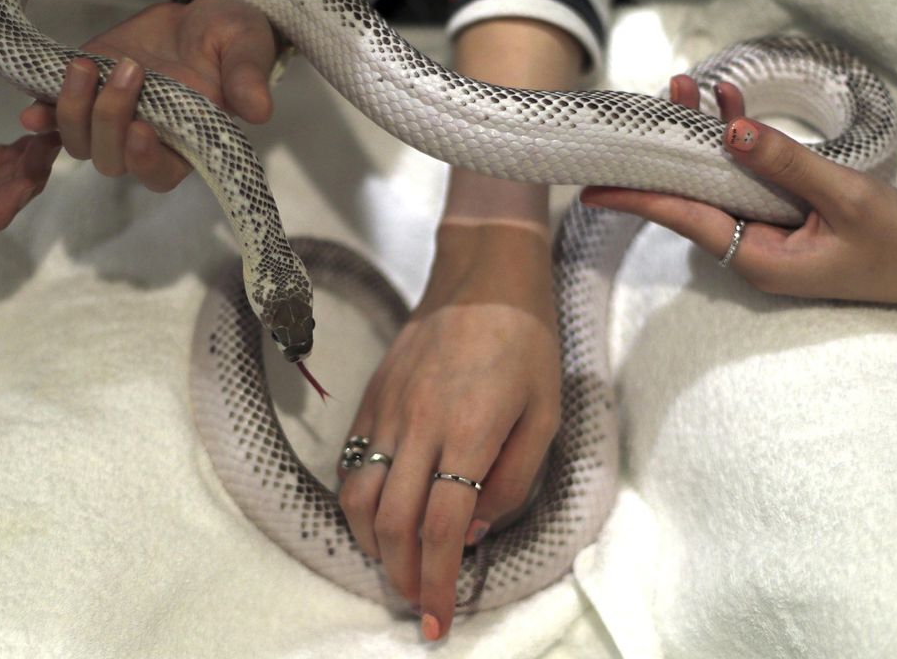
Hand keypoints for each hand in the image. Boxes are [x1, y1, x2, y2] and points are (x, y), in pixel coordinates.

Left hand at [20, 0, 278, 191]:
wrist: (197, 9)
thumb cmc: (230, 35)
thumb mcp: (246, 46)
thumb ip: (249, 77)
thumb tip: (261, 110)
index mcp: (187, 143)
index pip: (159, 173)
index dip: (145, 160)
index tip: (142, 128)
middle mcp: (144, 140)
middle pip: (111, 161)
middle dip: (110, 120)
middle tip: (131, 68)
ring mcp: (108, 119)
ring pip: (78, 143)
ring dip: (74, 111)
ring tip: (85, 66)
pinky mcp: (82, 92)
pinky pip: (51, 118)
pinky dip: (41, 116)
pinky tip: (32, 108)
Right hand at [336, 222, 560, 640]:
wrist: (483, 274)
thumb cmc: (526, 342)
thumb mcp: (545, 413)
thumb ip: (512, 480)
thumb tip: (471, 532)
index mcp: (469, 431)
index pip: (440, 529)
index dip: (437, 584)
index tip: (439, 622)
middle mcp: (419, 424)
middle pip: (391, 524)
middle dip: (402, 577)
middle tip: (419, 604)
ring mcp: (388, 408)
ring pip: (358, 497)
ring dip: (371, 546)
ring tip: (395, 567)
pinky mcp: (371, 395)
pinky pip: (351, 462)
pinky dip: (357, 503)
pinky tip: (377, 518)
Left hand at [581, 74, 896, 302]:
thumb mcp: (845, 198)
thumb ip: (786, 165)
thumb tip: (729, 133)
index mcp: (761, 261)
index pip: (686, 222)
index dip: (640, 200)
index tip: (594, 188)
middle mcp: (755, 249)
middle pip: (694, 198)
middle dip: (668, 154)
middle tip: (645, 110)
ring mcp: (769, 233)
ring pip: (719, 183)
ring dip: (703, 139)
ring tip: (683, 89)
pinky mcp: (785, 217)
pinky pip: (750, 179)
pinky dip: (740, 144)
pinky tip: (729, 107)